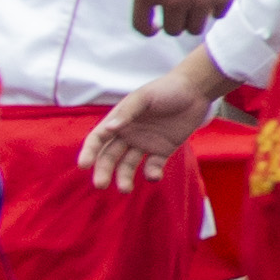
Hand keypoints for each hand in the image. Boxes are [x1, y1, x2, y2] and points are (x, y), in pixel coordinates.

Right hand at [83, 52, 228, 190]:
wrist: (195, 91)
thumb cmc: (165, 90)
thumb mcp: (144, 97)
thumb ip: (127, 112)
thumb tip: (109, 129)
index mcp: (118, 121)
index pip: (98, 139)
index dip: (89, 152)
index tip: (84, 165)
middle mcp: (128, 135)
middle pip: (109, 157)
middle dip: (103, 171)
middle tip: (100, 185)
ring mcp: (144, 144)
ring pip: (128, 165)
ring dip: (124, 178)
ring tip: (125, 189)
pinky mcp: (162, 151)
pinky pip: (153, 166)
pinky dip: (152, 173)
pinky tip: (154, 175)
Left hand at [128, 0, 242, 37]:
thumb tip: (146, 4)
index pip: (142, 27)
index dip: (148, 29)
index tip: (155, 26)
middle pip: (173, 30)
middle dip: (174, 20)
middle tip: (179, 7)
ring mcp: (199, 0)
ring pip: (195, 28)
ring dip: (193, 18)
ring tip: (196, 3)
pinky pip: (217, 15)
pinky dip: (213, 7)